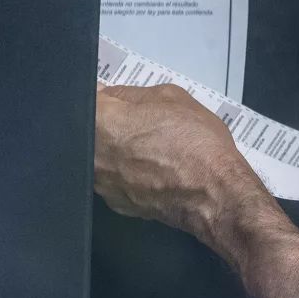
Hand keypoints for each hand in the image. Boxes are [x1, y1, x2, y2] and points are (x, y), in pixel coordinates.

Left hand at [93, 83, 261, 238]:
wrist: (214, 194)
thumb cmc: (195, 142)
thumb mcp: (170, 97)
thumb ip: (131, 93)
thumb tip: (112, 96)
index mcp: (100, 122)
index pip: (84, 100)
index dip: (102, 97)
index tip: (116, 100)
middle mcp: (92, 156)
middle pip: (90, 131)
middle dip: (110, 124)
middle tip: (140, 123)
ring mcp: (102, 184)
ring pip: (102, 158)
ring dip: (119, 150)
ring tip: (150, 149)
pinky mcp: (116, 204)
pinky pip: (116, 179)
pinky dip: (129, 173)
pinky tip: (153, 170)